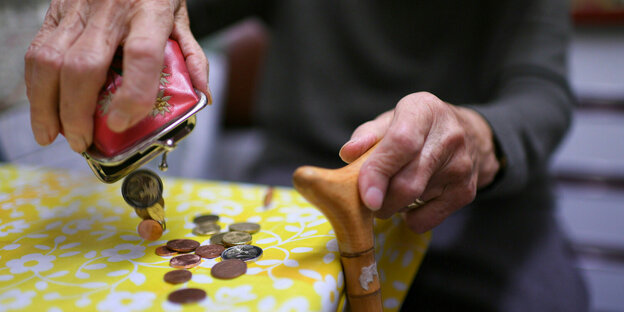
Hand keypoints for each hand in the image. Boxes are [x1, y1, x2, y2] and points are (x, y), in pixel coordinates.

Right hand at [25, 0, 209, 152]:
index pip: (143, 56)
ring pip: (50, 60)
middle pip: (85, 66)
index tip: (122, 122)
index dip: (133, 95)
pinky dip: (35, 84)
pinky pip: (38, 50)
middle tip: (83, 141)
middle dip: (77, 113)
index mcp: (149, 12)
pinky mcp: (56, 10)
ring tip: (53, 134)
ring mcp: (78, 10)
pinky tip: (42, 105)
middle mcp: (110, 11)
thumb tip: (202, 95)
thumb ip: (191, 55)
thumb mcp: (179, 16)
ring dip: (47, 104)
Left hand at [339, 92, 499, 232]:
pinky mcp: (466, 192)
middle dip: (379, 200)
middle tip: (367, 199)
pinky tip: (413, 199)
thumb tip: (348, 153)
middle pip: (407, 183)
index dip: (379, 171)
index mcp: (424, 111)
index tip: (365, 196)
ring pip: (412, 203)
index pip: (401, 143)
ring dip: (392, 205)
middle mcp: (448, 137)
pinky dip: (409, 218)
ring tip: (393, 188)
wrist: (471, 136)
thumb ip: (367, 135)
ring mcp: (460, 167)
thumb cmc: (417, 128)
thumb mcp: (391, 120)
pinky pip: (425, 221)